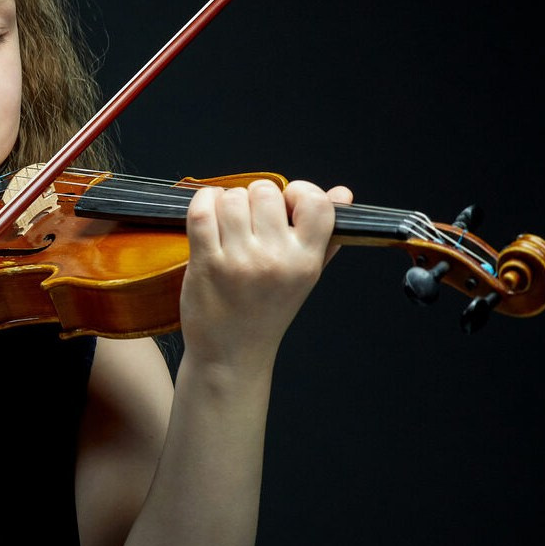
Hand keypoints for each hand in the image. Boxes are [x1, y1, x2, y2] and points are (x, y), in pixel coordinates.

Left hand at [179, 179, 352, 367]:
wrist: (232, 354)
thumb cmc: (267, 312)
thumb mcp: (305, 276)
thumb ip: (325, 234)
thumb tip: (342, 193)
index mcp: (306, 261)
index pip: (317, 203)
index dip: (299, 191)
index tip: (286, 203)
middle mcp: (276, 260)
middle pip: (266, 192)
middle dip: (255, 197)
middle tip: (251, 218)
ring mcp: (240, 261)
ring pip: (232, 198)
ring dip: (226, 201)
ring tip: (228, 220)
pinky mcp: (207, 263)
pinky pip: (202, 212)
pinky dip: (202, 203)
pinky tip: (208, 213)